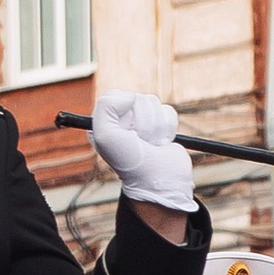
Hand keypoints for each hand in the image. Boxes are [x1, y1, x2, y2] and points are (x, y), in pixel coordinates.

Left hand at [90, 90, 195, 212]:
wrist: (159, 180)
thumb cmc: (129, 161)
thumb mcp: (105, 135)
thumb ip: (106, 106)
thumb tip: (130, 96)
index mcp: (105, 120)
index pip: (115, 95)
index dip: (123, 111)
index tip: (125, 132)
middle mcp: (123, 119)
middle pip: (137, 98)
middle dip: (142, 122)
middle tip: (139, 141)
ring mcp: (144, 122)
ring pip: (153, 103)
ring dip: (155, 127)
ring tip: (151, 144)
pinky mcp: (163, 126)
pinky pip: (168, 112)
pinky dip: (168, 128)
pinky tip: (162, 143)